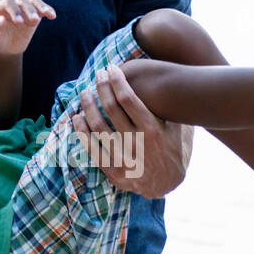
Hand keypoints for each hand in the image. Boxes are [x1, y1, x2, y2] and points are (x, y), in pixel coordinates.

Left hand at [0, 0, 55, 58]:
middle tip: (34, 21)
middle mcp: (12, 5)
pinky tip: (52, 15)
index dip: (14, 11)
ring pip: (33, 2)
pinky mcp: (34, 15)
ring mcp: (24, 9)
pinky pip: (41, 9)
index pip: (8, 3)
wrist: (5, 49)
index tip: (19, 23)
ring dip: (40, 7)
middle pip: (22, 2)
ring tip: (47, 14)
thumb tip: (2, 20)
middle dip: (29, 11)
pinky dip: (47, 10)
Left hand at [71, 65, 192, 197]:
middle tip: (97, 74)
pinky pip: (92, 149)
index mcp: (153, 130)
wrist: (168, 185)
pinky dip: (82, 132)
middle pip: (111, 108)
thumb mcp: (176, 128)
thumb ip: (166, 108)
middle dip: (102, 86)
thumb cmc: (172, 149)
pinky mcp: (113, 171)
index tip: (111, 68)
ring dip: (88, 106)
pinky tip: (77, 118)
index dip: (117, 80)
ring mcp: (124, 159)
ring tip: (84, 92)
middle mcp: (137, 143)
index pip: (128, 98)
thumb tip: (161, 80)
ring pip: (98, 126)